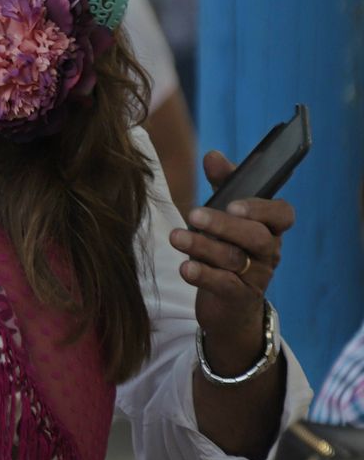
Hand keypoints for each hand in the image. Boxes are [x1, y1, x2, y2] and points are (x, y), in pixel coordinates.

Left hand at [168, 150, 294, 370]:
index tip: (233, 204)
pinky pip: (225, 285)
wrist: (227, 304)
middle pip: (256, 236)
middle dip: (223, 225)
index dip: (261, 208)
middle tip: (193, 215)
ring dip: (203, 246)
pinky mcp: (239, 298)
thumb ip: (223, 185)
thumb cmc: (226, 248)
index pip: (282, 214)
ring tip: (176, 237)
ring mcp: (257, 276)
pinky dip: (204, 275)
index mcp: (269, 227)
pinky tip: (185, 268)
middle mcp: (269, 251)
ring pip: (235, 259)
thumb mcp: (226, 216)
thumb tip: (213, 155)